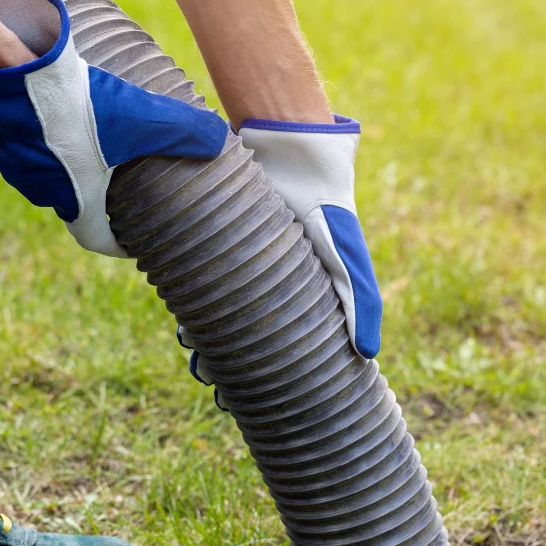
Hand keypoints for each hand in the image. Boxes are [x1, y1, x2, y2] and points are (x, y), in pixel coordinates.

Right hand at [0, 0, 227, 256]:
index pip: (98, 239)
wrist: (8, 74)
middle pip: (74, 203)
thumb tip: (221, 139)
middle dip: (97, 196)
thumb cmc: (77, 108)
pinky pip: (25, 145)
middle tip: (117, 180)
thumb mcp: (142, 118)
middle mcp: (43, 190)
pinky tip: (58, 114)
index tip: (131, 241)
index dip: (118, 243)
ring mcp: (16, 165)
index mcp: (77, 200)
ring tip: (90, 142)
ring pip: (48, 173)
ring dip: (69, 164)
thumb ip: (183, 130)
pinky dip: (44, 138)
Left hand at [182, 114, 382, 401]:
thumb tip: (368, 355)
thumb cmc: (328, 204)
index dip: (254, 381)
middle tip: (205, 374)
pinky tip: (177, 311)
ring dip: (198, 335)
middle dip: (217, 362)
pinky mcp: (210, 241)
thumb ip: (362, 302)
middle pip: (236, 339)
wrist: (292, 144)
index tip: (232, 401)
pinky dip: (186, 298)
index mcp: (300, 300)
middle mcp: (265, 287)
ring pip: (210, 313)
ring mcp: (236, 264)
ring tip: (191, 346)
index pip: (273, 353)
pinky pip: (194, 278)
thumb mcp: (348, 255)